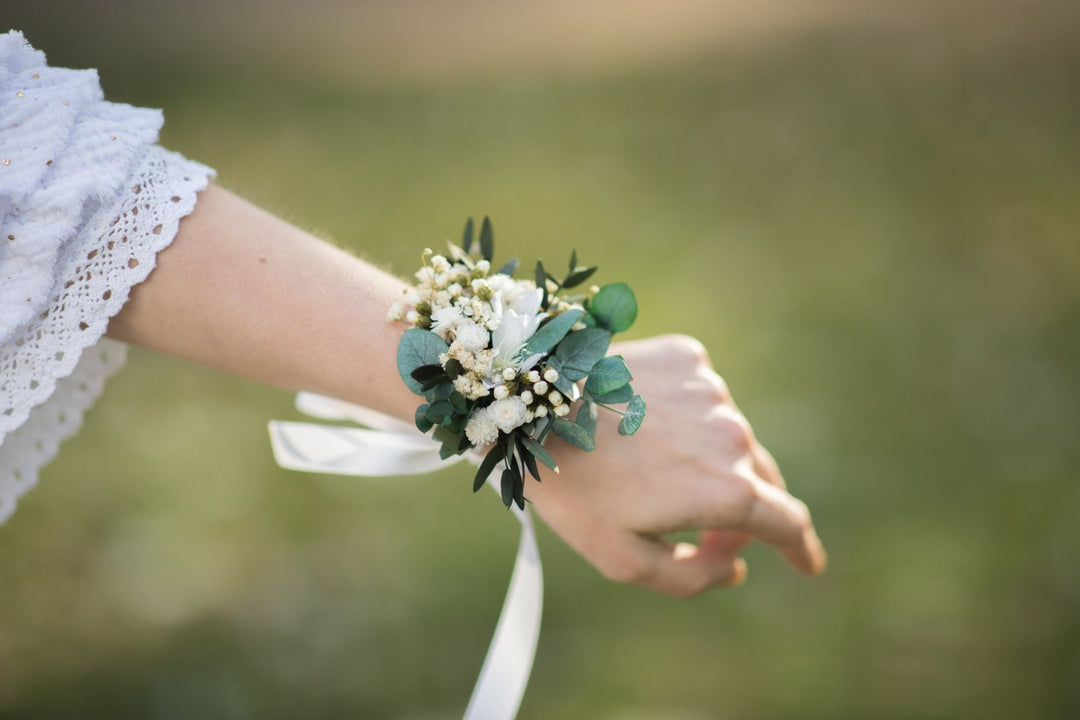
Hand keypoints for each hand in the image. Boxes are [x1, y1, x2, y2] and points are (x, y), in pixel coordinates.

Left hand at [528, 334, 825, 597]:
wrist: (529, 403)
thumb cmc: (573, 489)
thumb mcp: (623, 560)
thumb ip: (692, 578)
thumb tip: (734, 567)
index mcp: (726, 489)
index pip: (787, 523)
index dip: (801, 549)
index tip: (807, 565)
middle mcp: (731, 433)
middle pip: (757, 482)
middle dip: (737, 515)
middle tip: (699, 534)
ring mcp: (711, 389)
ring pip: (726, 438)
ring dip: (705, 462)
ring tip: (647, 471)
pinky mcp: (687, 357)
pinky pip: (701, 398)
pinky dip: (685, 418)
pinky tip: (642, 424)